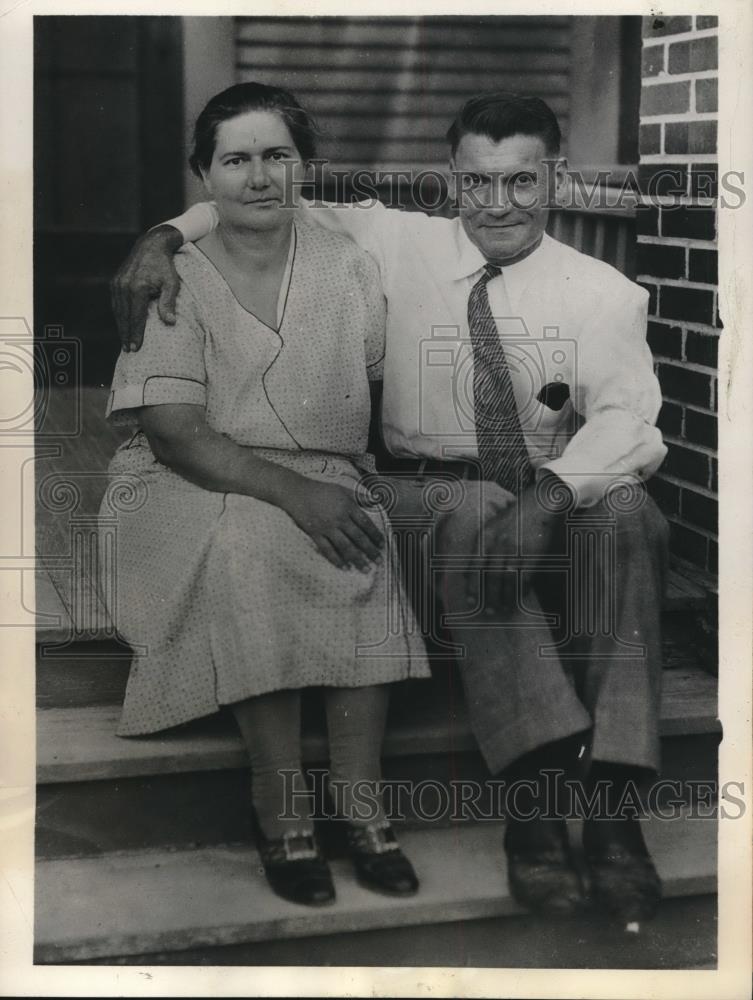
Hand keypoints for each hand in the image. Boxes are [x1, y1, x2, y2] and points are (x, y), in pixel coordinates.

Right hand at [110, 225, 182, 351]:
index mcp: (137, 288)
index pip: (136, 317)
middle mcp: (124, 286)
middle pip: (124, 317)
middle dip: (126, 334)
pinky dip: (119, 315)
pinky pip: (116, 303)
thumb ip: (169, 303)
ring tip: (125, 342)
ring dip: (121, 327)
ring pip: (118, 311)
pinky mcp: (115, 282)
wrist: (151, 245)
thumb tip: (170, 323)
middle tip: (129, 350)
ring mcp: (117, 283)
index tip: (136, 348)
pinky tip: (123, 325)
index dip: (136, 333)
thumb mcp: (172, 284)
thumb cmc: (165, 267)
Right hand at [284, 480, 384, 570]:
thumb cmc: (320, 490)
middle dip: (370, 550)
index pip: (366, 523)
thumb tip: (376, 500)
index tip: (381, 544)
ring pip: (345, 546)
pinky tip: (344, 567)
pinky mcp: (315, 534)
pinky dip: (336, 559)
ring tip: (365, 568)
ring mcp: (327, 527)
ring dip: (357, 558)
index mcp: (348, 506)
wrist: (297, 492)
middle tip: (378, 560)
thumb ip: (360, 496)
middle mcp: (339, 518)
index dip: (375, 535)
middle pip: (358, 537)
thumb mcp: (343, 489)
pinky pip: (327, 549)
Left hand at [464, 482, 563, 613]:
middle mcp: (498, 545)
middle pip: (490, 577)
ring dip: (504, 598)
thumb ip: (482, 546)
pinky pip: (524, 578)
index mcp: (485, 538)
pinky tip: (518, 598)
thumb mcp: (492, 527)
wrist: (537, 505)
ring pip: (507, 581)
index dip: (472, 586)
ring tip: (503, 609)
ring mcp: (515, 550)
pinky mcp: (532, 555)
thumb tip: (471, 569)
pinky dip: (520, 591)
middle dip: (488, 598)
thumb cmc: (513, 517)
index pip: (474, 567)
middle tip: (488, 612)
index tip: (471, 601)